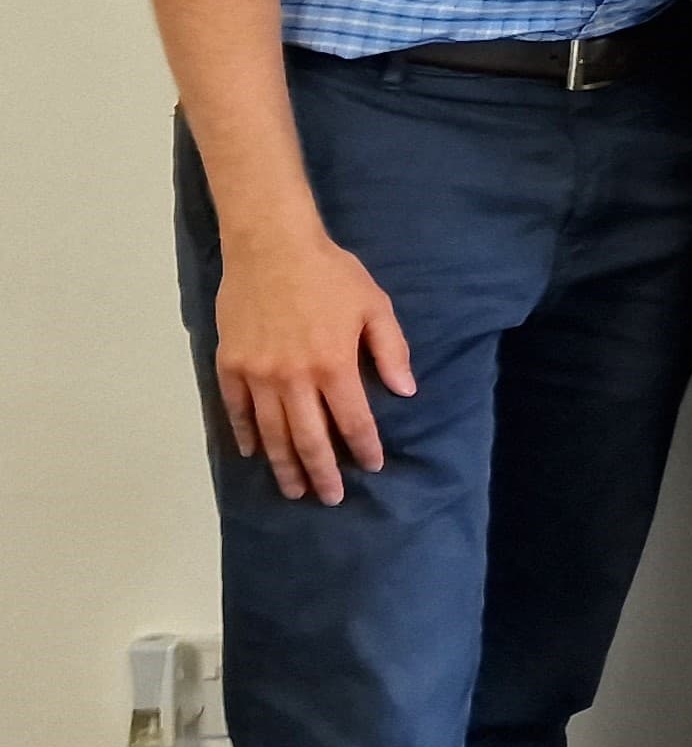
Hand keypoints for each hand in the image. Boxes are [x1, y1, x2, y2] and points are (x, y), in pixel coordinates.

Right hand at [214, 230, 416, 501]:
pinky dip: (245, 436)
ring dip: (283, 466)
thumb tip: (406, 391)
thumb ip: (391, 350)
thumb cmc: (331, 274)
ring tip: (293, 489)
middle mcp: (295, 379)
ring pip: (272, 434)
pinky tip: (254, 453)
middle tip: (329, 499)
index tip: (371, 467)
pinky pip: (236, 412)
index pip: (354, 421)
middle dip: (322, 473)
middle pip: (309, 439)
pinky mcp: (230, 367)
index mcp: (335, 365)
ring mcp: (258, 376)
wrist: (271, 247)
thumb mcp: (375, 304)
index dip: (364, 448)